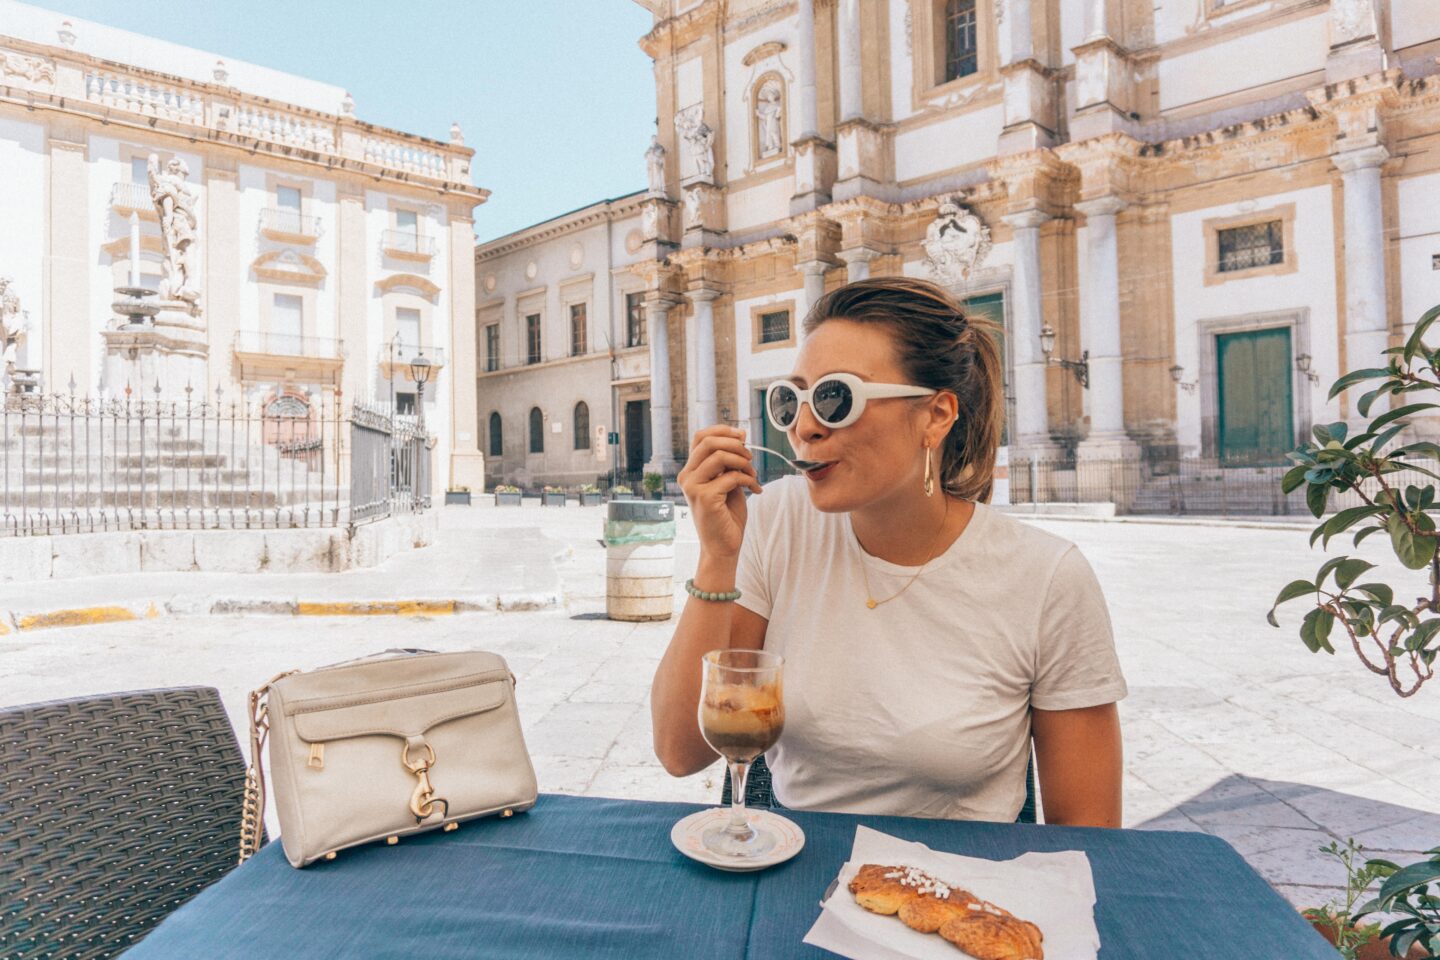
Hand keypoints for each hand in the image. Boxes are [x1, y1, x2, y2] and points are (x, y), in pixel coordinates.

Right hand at [678, 426, 762, 559]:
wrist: (723, 547)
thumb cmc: (726, 517)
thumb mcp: (727, 483)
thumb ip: (729, 462)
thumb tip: (740, 436)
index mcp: (691, 471)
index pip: (700, 437)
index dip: (722, 430)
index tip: (742, 435)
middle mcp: (687, 477)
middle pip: (708, 442)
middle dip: (735, 444)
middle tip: (750, 456)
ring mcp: (693, 487)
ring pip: (719, 455)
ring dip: (743, 462)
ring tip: (753, 475)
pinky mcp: (704, 497)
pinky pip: (731, 476)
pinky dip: (748, 479)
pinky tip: (756, 489)